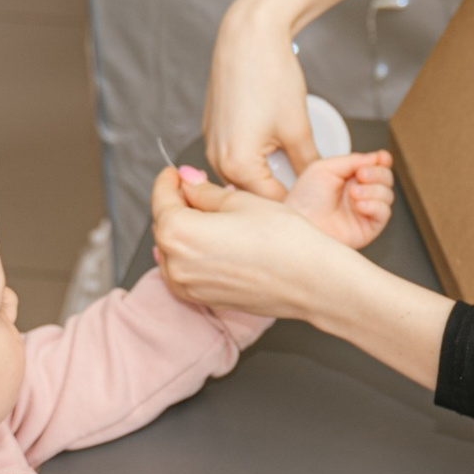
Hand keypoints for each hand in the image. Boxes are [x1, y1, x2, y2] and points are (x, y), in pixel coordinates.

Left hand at [151, 164, 357, 318]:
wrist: (312, 281)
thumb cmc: (284, 241)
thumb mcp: (241, 201)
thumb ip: (205, 192)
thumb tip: (189, 183)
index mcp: (179, 231)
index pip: (161, 199)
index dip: (168, 181)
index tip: (174, 174)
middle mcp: (176, 263)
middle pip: (165, 225)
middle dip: (177, 205)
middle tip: (197, 190)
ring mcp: (189, 286)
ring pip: (173, 251)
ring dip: (184, 232)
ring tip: (211, 218)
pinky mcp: (204, 299)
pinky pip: (185, 272)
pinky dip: (191, 256)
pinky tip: (213, 244)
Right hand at [207, 4, 316, 200]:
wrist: (248, 37)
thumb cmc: (269, 75)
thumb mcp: (298, 128)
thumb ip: (307, 165)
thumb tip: (317, 185)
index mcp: (236, 165)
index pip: (270, 204)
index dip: (297, 206)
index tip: (316, 206)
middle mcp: (216, 159)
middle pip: (252, 194)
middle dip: (280, 193)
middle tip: (309, 190)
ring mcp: (211, 143)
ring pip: (242, 176)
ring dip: (266, 177)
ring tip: (292, 169)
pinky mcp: (213, 129)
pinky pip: (233, 156)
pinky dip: (253, 159)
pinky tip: (273, 149)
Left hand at [283, 150, 394, 248]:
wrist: (300, 223)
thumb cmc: (305, 199)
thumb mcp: (324, 168)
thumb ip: (352, 160)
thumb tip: (375, 157)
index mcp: (350, 178)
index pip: (376, 166)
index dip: (382, 161)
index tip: (382, 157)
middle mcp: (360, 193)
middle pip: (386, 179)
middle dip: (377, 173)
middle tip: (362, 175)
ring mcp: (365, 211)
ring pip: (387, 195)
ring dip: (373, 190)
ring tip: (353, 193)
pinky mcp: (368, 228)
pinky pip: (384, 213)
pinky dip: (375, 205)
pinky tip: (359, 205)